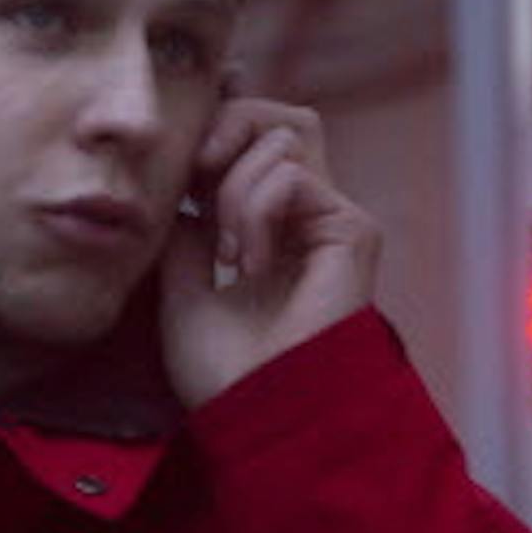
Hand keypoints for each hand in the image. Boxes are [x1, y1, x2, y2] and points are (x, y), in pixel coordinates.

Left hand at [159, 97, 380, 406]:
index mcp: (276, 227)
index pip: (259, 139)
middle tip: (197, 179)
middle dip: (229, 128)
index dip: (219, 127)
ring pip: (284, 139)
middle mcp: (312, 217)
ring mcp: (336, 220)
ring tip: (229, 253)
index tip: (183, 162)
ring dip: (234, 189)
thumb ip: (184, 230)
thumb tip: (177, 183)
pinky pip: (292, 176)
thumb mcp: (180, 286)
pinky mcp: (353, 230)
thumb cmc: (223, 370)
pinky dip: (254, 210)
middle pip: (284, 118)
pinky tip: (251, 264)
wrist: (256, 414)